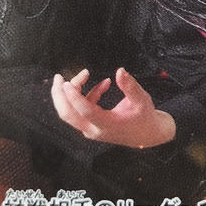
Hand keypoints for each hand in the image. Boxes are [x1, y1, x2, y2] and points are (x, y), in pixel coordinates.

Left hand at [50, 67, 176, 148]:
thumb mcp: (142, 100)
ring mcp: (90, 129)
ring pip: (69, 113)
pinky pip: (80, 109)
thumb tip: (120, 71)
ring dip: (70, 93)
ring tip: (84, 74)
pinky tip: (103, 84)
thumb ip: (130, 86)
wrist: (147, 134)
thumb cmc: (145, 117)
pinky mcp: (90, 125)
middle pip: (67, 114)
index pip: (86, 111)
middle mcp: (94, 129)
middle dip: (59, 95)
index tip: (67, 82)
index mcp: (107, 125)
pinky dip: (86, 95)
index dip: (75, 96)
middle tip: (59, 77)